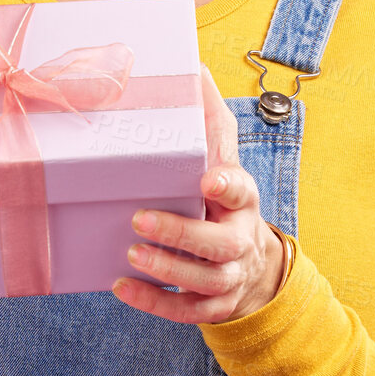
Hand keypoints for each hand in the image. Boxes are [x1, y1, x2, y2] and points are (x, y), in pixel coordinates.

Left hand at [111, 64, 287, 323]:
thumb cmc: (221, 196)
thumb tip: (192, 64)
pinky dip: (155, 303)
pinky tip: (122, 287)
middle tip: (140, 220)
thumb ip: (207, 116)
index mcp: (241, 200)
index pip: (242, 191)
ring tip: (131, 254)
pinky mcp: (213, 305)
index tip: (208, 180)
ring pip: (206, 281)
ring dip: (168, 269)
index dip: (227, 187)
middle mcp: (240, 240)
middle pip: (221, 245)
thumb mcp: (220, 155)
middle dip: (181, 235)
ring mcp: (230, 277)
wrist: (251, 260)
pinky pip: (187, 311)